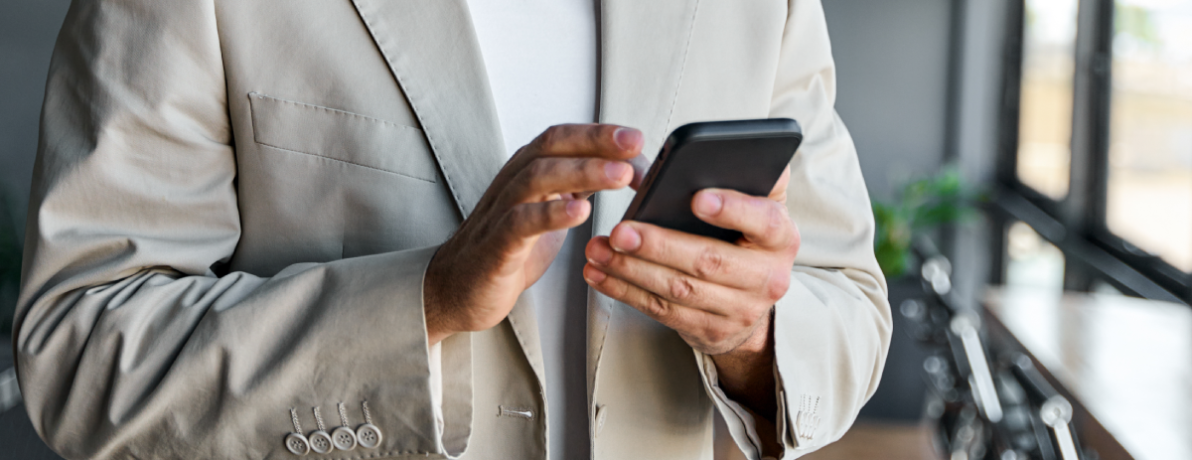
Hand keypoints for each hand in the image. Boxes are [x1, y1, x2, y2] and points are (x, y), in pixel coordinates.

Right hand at [423, 124, 644, 344]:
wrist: (459, 288)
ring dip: (583, 172)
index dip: (599, 133)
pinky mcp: (497, 244)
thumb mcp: (551, 209)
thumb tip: (628, 168)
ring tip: (619, 175)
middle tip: (633, 145)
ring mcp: (502, 212)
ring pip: (538, 177)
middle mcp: (514, 183)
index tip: (636, 137)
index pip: (563, 138)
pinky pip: (521, 222)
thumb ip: (581, 187)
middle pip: (552, 148)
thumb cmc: (507, 248)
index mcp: (528, 172)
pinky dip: (551, 214)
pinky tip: (579, 213)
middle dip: (595, 142)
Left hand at [583, 167, 797, 419]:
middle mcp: (767, 278)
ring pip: (679, 290)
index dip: (732, 209)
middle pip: (709, 261)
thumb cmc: (748, 242)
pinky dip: (625, 292)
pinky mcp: (709, 330)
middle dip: (659, 246)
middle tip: (620, 231)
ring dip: (632, 269)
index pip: (763, 221)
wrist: (751, 305)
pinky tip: (600, 274)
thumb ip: (752, 180)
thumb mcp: (761, 209)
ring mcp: (739, 310)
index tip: (698, 198)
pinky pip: (662, 311)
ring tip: (598, 249)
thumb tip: (736, 148)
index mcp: (781, 238)